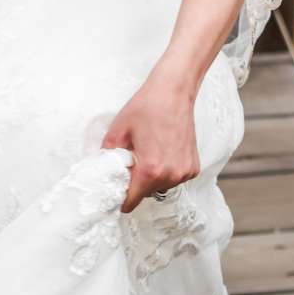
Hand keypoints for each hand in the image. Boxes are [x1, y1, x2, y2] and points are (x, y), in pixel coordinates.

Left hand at [100, 65, 200, 213]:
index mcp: (150, 170)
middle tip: (133, 160)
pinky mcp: (193, 167)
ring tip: (149, 152)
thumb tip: (100, 171)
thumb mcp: (117, 132)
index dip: (120, 198)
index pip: (131, 202)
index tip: (116, 190)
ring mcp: (184, 172)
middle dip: (136, 182)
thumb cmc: (146, 107)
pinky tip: (163, 150)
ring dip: (152, 177)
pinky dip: (166, 170)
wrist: (173, 92)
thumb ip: (107, 157)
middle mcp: (171, 175)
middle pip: (145, 194)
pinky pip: (174, 178)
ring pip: (160, 186)